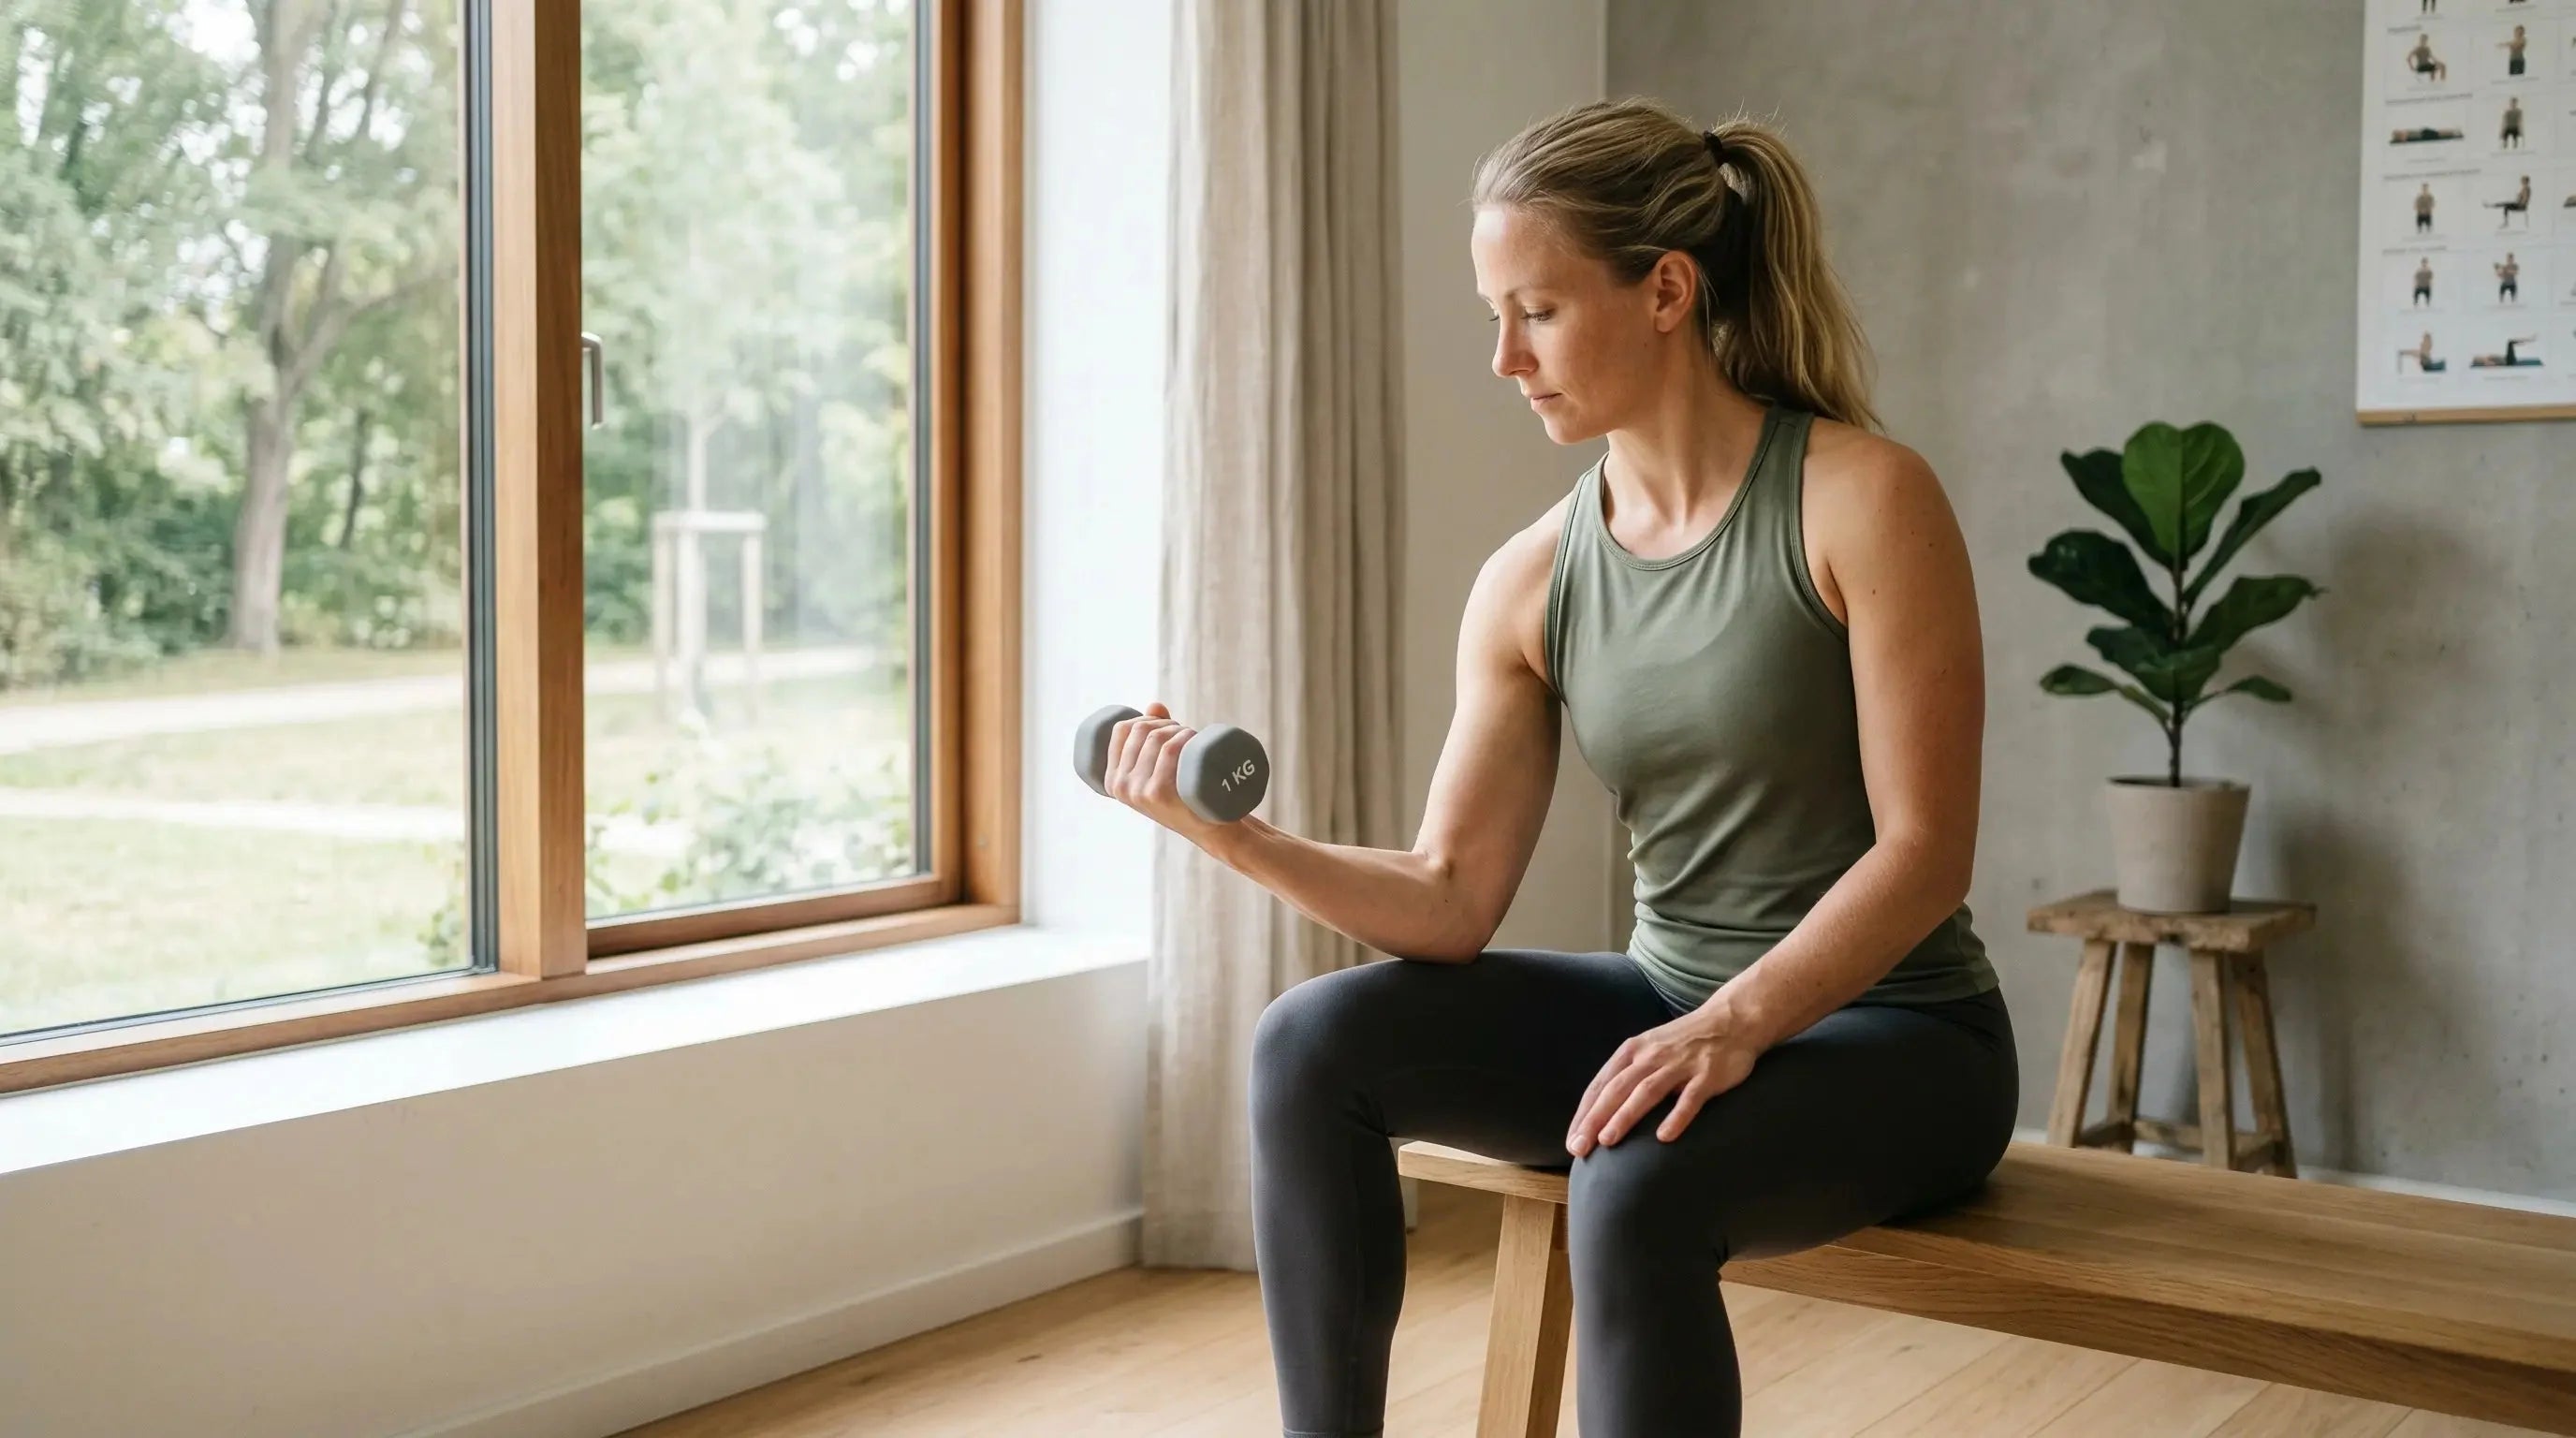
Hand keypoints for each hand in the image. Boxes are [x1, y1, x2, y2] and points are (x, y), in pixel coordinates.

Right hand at [1104, 702, 1222, 843]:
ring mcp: (1139, 791)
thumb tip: (1155, 705)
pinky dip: (1184, 738)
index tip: (1166, 726)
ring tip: (1194, 739)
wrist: (1209, 827)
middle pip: (1142, 730)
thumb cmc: (1184, 794)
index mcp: (1112, 780)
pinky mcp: (1159, 794)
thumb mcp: (1159, 770)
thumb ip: (1152, 737)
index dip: (1145, 718)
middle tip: (1185, 734)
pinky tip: (1195, 739)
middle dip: (1167, 723)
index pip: (1121, 730)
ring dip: (1180, 729)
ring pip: (1157, 738)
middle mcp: (1121, 786)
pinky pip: (1169, 751)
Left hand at [1567, 1005, 1763, 1155]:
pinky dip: (1676, 1116)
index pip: (1601, 1085)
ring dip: (1625, 1116)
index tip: (1572, 1140)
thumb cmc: (1683, 1042)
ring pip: (1646, 1091)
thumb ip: (1628, 1074)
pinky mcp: (1707, 1075)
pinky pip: (1690, 1098)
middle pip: (1617, 1089)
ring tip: (1607, 1141)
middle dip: (1595, 1119)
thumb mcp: (1648, 1049)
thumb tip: (1601, 1110)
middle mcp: (1651, 1056)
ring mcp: (1680, 1065)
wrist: (1731, 1020)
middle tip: (1579, 1147)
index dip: (1585, 1113)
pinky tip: (1664, 1137)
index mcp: (1632, 1051)